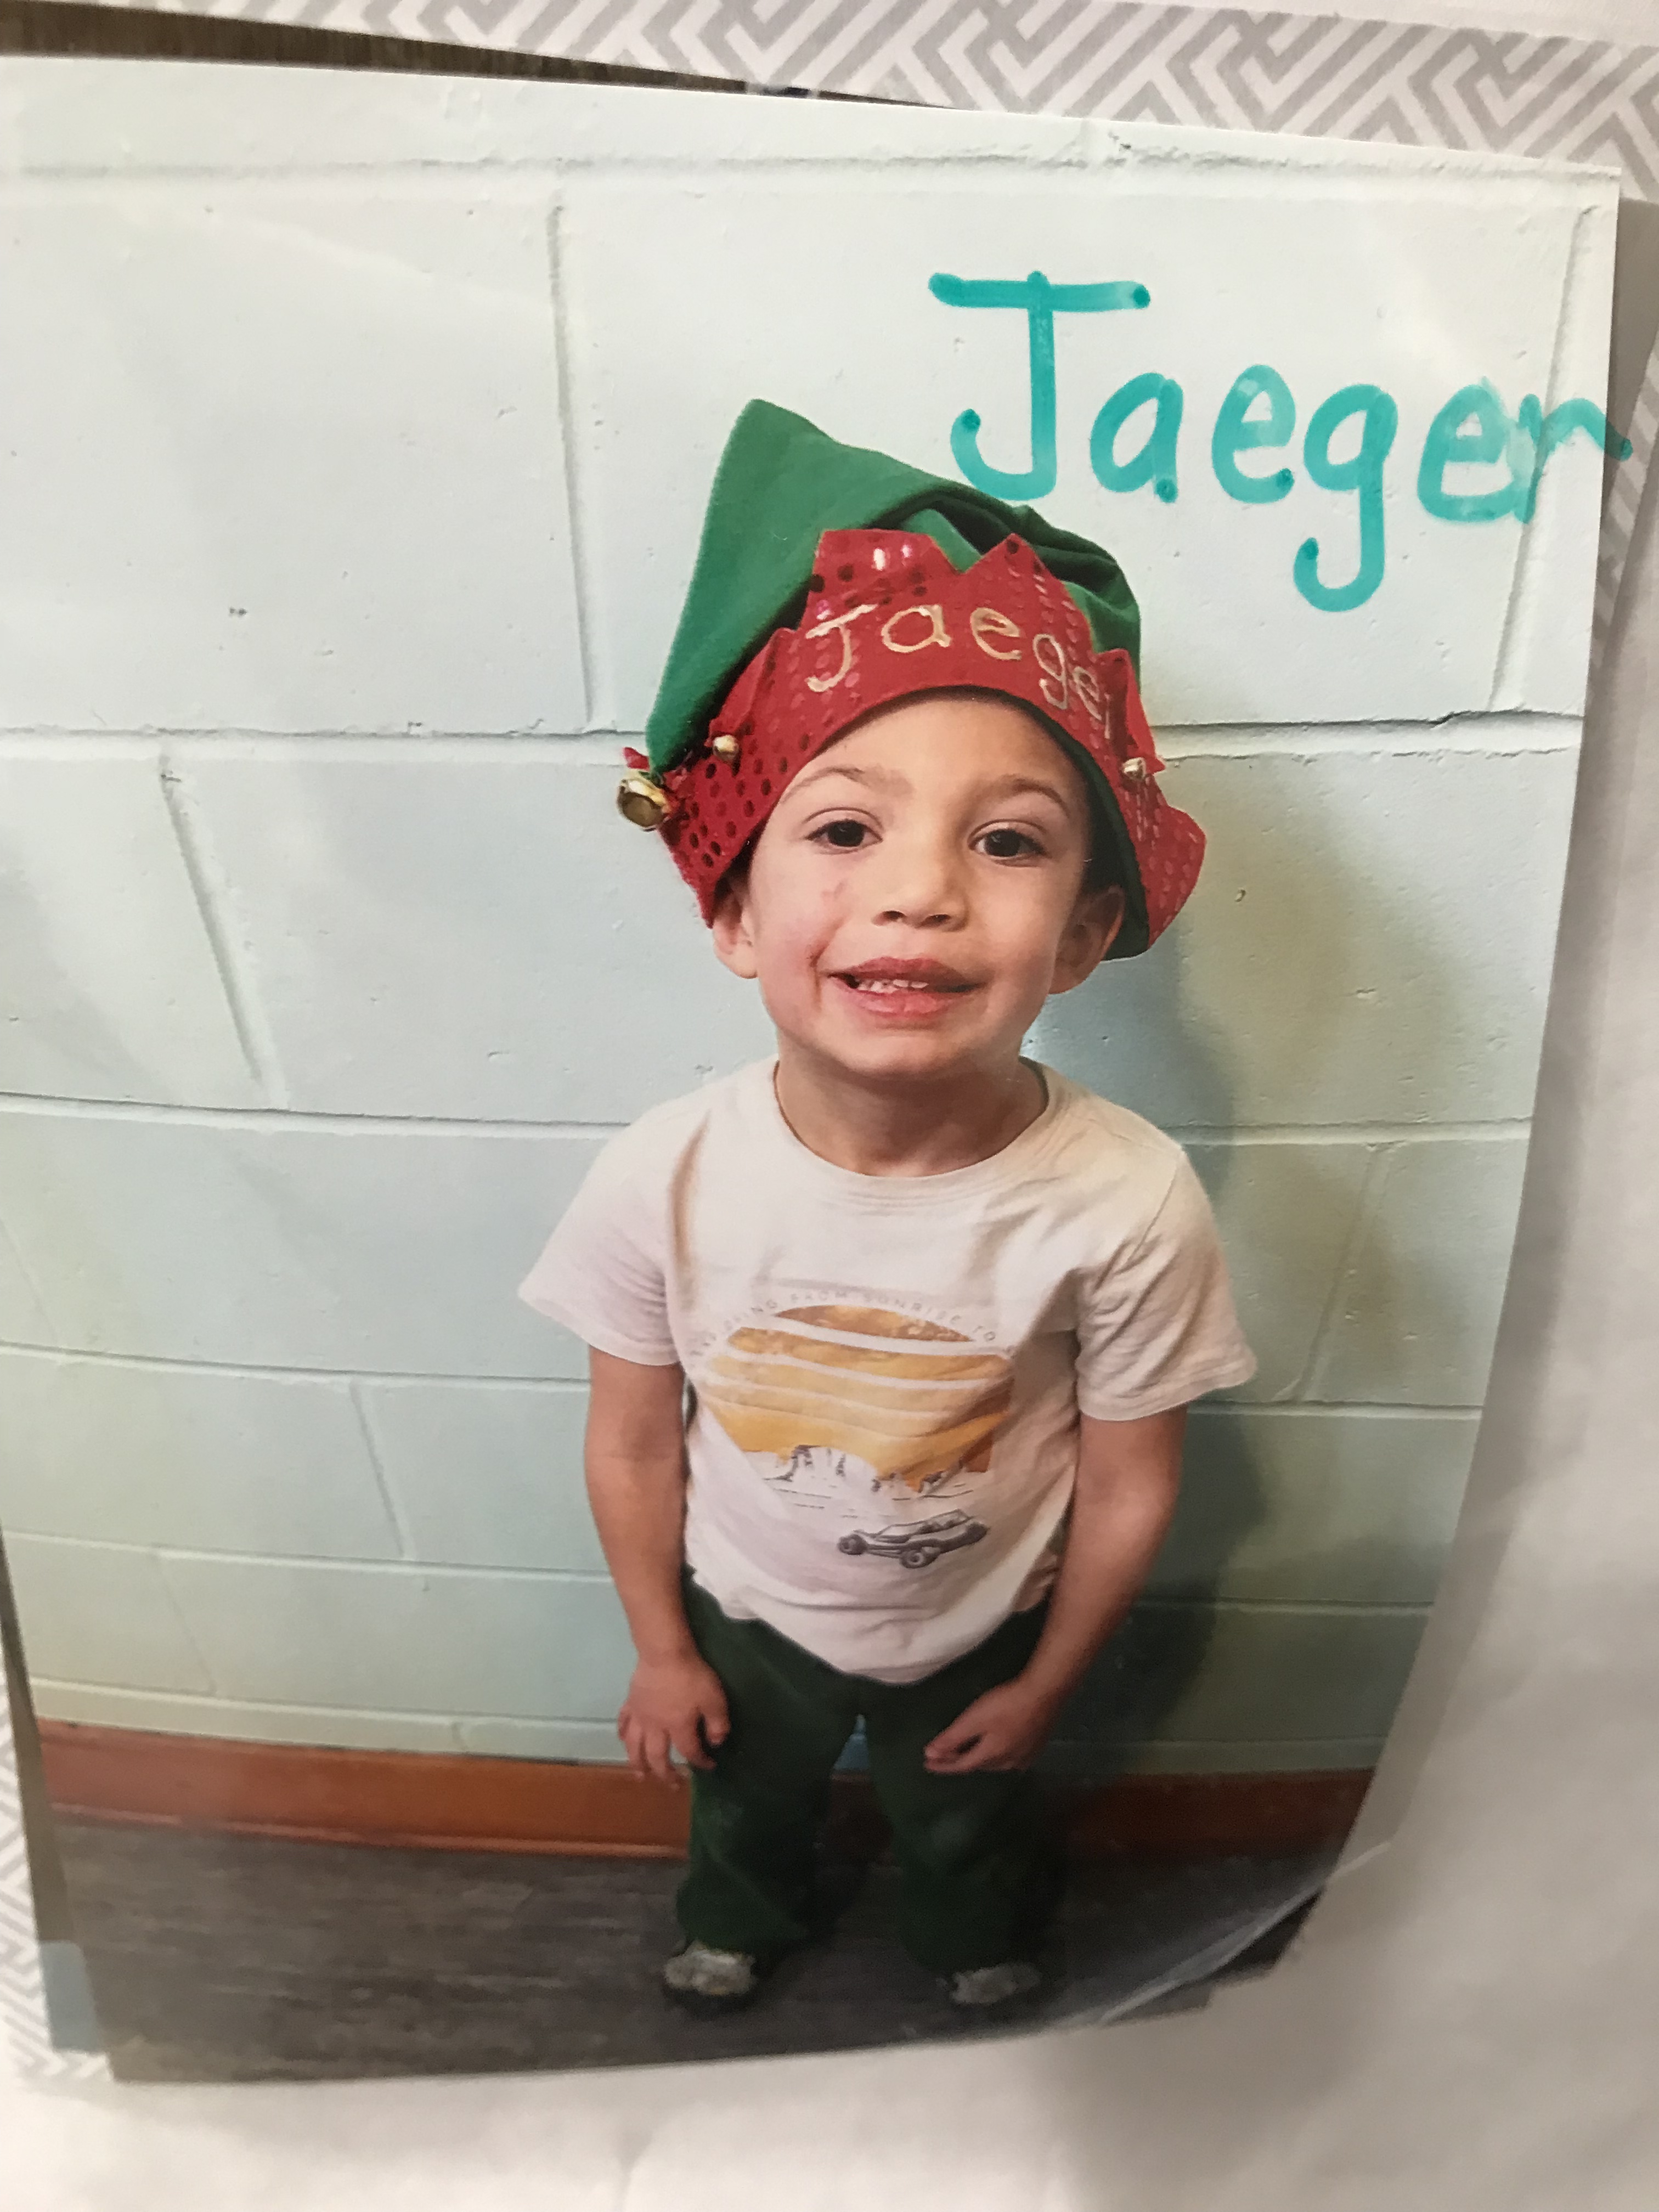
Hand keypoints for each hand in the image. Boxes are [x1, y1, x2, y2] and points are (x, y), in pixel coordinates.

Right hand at [618, 1654, 729, 1783]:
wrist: (664, 1653)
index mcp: (678, 1727)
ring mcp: (640, 1716)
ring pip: (634, 1747)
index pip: (690, 1752)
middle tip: (672, 1785)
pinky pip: (623, 1723)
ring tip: (640, 1777)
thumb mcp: (714, 1698)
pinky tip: (623, 1740)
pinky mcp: (631, 1703)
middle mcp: (656, 1728)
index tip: (709, 1765)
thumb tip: (716, 1743)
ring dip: (637, 1764)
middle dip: (666, 1774)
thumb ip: (718, 1723)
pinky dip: (622, 1734)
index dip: (700, 1762)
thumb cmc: (691, 1675)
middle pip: (658, 1757)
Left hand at [923, 1676, 1063, 1774]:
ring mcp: (1025, 1757)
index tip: (927, 1764)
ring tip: (969, 1750)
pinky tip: (997, 1746)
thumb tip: (930, 1754)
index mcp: (991, 1756)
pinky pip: (1010, 1756)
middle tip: (945, 1754)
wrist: (1045, 1694)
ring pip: (995, 1762)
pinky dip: (996, 1753)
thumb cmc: (1007, 1704)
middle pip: (979, 1764)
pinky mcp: (1035, 1747)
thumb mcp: (975, 1719)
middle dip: (961, 1760)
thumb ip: (953, 1738)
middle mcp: (1008, 1763)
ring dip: (979, 1757)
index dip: (943, 1765)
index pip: (961, 1766)